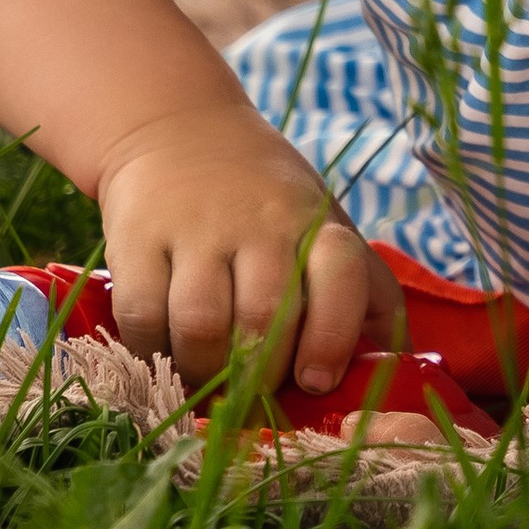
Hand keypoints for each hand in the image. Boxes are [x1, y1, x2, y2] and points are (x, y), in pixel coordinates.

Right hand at [95, 100, 396, 393]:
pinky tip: (164, 355)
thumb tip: (391, 364)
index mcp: (315, 223)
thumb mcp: (325, 226)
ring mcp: (196, 228)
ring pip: (203, 324)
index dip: (332, 338)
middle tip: (251, 398)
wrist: (177, 130)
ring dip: (205, 373)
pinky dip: (153, 352)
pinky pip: (143, 314)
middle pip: (266, 318)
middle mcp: (260, 222)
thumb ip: (362, 291)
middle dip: (260, 376)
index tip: (315, 381)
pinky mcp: (138, 237)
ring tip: (207, 383)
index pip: (341, 278)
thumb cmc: (265, 201)